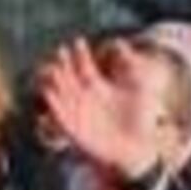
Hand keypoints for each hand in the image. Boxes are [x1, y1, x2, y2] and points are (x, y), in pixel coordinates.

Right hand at [34, 40, 165, 187]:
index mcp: (99, 87)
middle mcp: (86, 98)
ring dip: (56, 82)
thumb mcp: (139, 87)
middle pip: (70, 77)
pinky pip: (61, 117)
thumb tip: (121, 41)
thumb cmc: (140, 119)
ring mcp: (79, 113)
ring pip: (62, 94)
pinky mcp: (75, 131)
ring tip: (52, 68)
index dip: (81, 54)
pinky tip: (49, 93)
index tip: (78, 41)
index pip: (85, 66)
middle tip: (61, 50)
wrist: (138, 148)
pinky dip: (55, 106)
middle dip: (65, 64)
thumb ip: (131, 65)